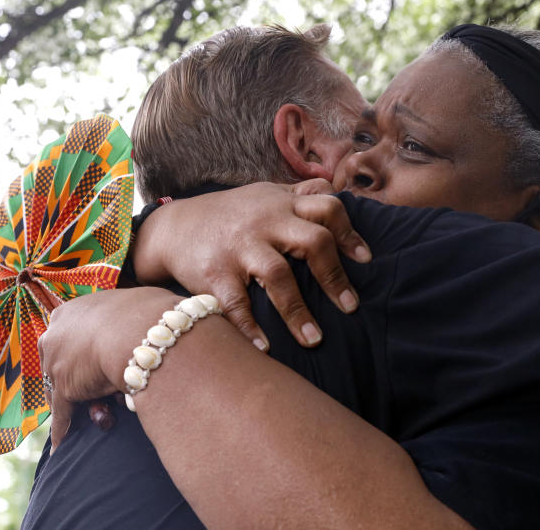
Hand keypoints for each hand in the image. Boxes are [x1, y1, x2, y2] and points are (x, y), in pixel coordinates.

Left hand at [39, 287, 180, 450]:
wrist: (145, 330)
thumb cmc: (154, 313)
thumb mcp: (144, 305)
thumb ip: (140, 313)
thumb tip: (166, 315)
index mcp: (74, 310)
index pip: (73, 336)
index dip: (87, 352)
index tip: (99, 363)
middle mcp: (57, 333)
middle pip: (64, 363)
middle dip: (82, 380)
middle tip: (103, 393)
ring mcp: (56, 362)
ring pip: (65, 388)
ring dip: (84, 403)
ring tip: (104, 415)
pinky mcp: (64, 389)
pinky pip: (62, 413)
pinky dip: (63, 429)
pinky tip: (61, 444)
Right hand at [131, 181, 371, 350]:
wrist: (173, 228)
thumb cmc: (232, 214)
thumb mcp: (265, 194)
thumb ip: (300, 194)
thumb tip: (337, 190)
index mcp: (282, 205)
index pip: (328, 208)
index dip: (350, 233)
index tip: (366, 260)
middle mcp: (265, 223)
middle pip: (313, 241)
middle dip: (335, 276)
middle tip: (351, 307)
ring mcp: (239, 248)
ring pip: (278, 276)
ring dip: (298, 312)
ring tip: (314, 340)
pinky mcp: (213, 273)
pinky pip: (236, 304)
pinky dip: (250, 328)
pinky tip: (265, 349)